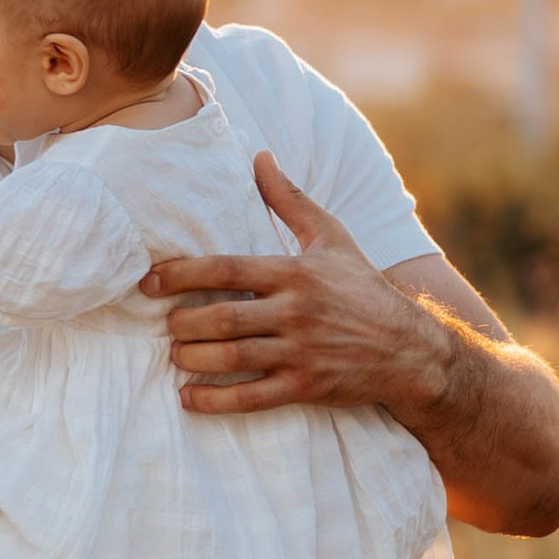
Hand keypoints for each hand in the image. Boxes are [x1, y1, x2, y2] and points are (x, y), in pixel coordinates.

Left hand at [143, 153, 441, 415]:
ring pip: (231, 357)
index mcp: (295, 272)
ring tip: (175, 353)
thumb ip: (290, 200)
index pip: (226, 269)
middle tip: (164, 324)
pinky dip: (214, 401)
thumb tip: (260, 156)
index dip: (181, 275)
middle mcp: (296, 311)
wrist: (409, 349)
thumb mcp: (332, 238)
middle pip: (221, 317)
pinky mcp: (306, 387)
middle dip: (182, 322)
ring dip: (192, 358)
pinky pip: (251, 397)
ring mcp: (301, 352)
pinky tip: (188, 397)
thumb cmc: (363, 289)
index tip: (148, 282)